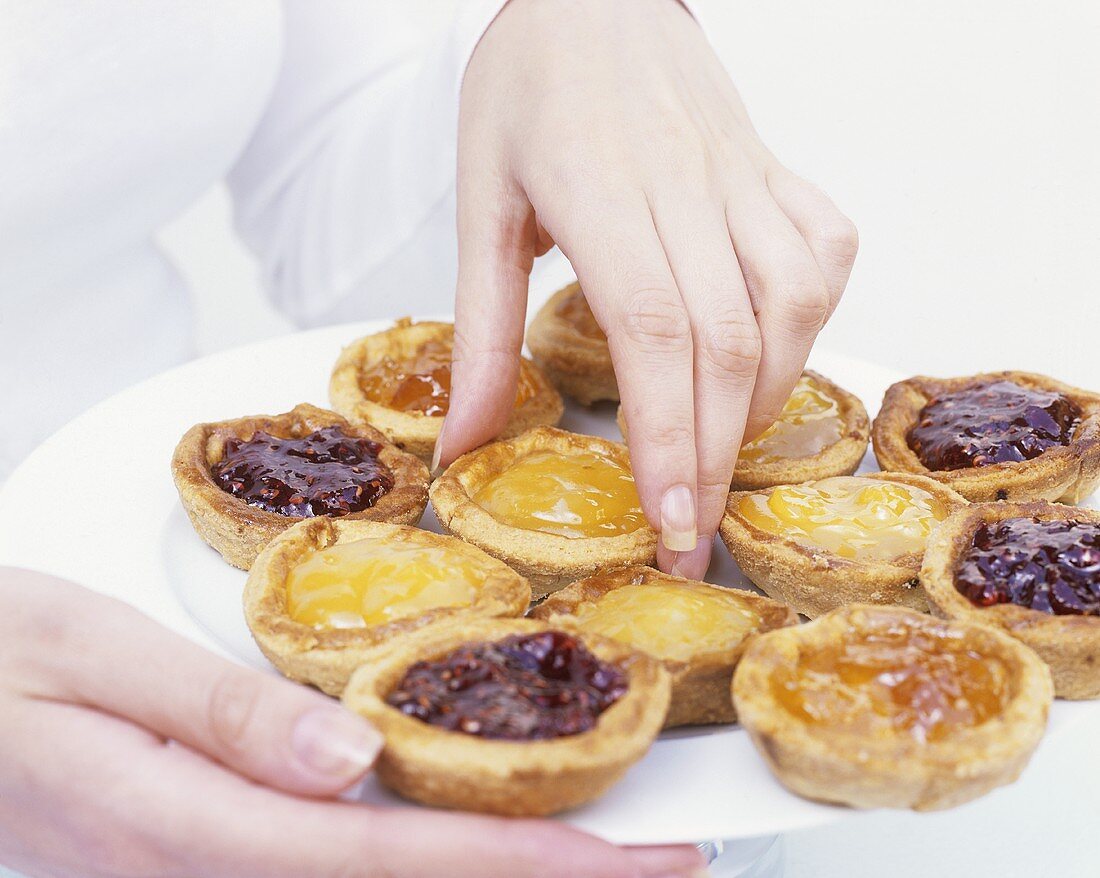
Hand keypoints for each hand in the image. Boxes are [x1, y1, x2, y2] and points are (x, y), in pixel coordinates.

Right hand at [0, 568, 702, 877]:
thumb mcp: (92, 656)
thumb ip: (220, 714)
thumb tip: (352, 760)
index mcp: (191, 821)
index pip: (392, 860)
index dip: (523, 862)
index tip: (628, 854)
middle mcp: (208, 870)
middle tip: (664, 856)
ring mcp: (201, 876)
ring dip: (496, 872)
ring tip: (603, 846)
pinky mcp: (200, 856)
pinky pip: (332, 867)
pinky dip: (422, 857)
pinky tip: (468, 826)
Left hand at [441, 0, 857, 577]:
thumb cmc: (526, 88)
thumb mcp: (479, 204)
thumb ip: (476, 331)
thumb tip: (462, 444)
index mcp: (600, 192)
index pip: (654, 330)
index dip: (670, 436)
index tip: (668, 522)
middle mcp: (687, 187)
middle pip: (727, 342)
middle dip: (714, 457)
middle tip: (690, 535)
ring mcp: (743, 175)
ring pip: (789, 306)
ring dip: (764, 401)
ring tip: (720, 455)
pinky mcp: (776, 169)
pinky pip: (822, 254)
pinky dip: (812, 322)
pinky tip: (774, 355)